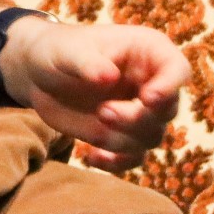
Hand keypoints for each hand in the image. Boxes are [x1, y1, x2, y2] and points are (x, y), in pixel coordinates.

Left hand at [0, 18, 189, 173]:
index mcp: (147, 52)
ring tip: (96, 123)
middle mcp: (151, 83)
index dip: (170, 86)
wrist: (37, 71)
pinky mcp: (123, 135)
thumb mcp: (66, 50)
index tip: (148, 99)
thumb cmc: (57, 50)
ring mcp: (139, 111)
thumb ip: (87, 62)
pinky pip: (134, 158)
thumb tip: (109, 77)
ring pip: (151, 137)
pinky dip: (116, 163)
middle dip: (137, 117)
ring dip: (124, 138)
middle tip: (103, 112)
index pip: (177, 69)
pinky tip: (91, 157)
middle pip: (166, 110)